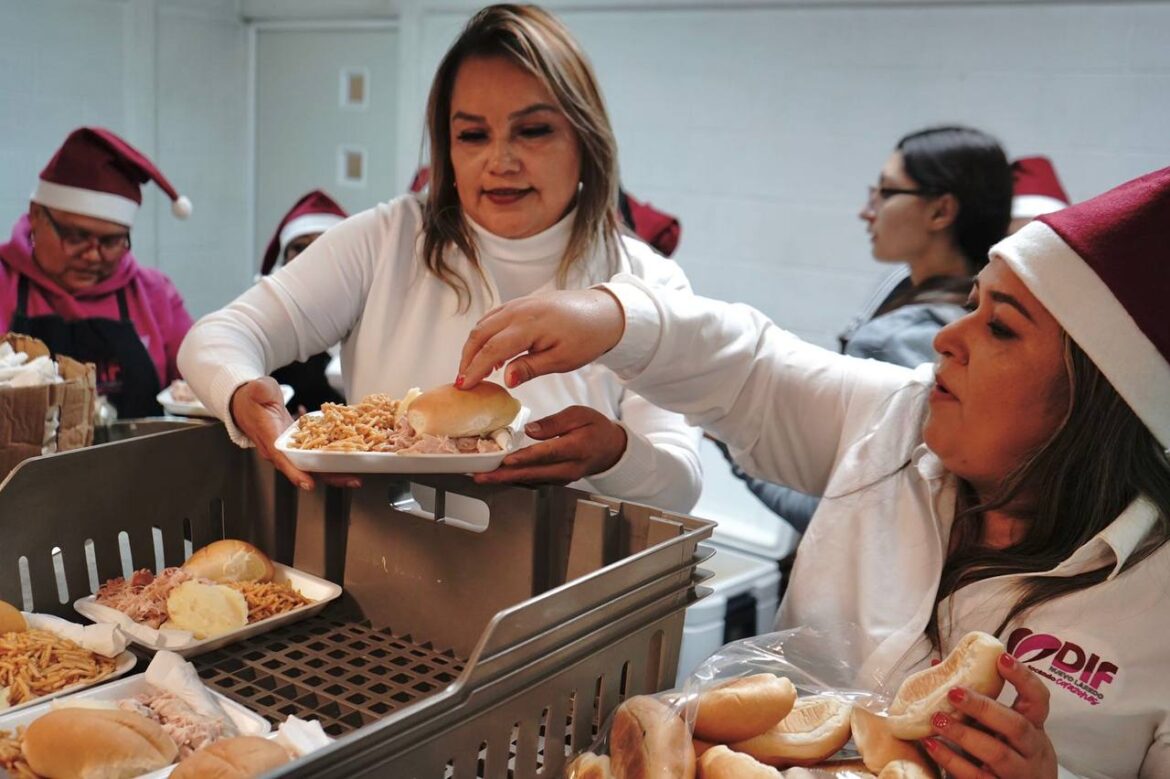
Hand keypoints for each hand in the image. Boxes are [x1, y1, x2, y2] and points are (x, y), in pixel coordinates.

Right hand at [229, 377, 360, 490]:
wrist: (248, 403)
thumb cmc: (253, 399)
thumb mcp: (257, 390)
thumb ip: (260, 391)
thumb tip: (261, 390)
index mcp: (269, 439)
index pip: (283, 459)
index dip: (296, 472)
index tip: (309, 483)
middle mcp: (280, 451)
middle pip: (305, 469)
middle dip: (328, 476)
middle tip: (351, 480)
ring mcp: (291, 450)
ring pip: (314, 466)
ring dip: (335, 472)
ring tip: (356, 476)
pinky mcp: (299, 447)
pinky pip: (317, 457)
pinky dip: (333, 459)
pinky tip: (351, 460)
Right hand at [457, 289, 624, 389]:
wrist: (603, 312)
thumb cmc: (586, 337)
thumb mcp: (561, 360)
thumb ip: (530, 368)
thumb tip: (505, 379)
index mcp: (529, 325)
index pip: (492, 350)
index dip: (475, 369)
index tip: (464, 387)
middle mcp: (518, 310)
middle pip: (480, 334)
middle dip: (467, 358)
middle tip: (463, 381)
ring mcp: (518, 304)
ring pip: (484, 324)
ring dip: (474, 346)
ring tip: (473, 370)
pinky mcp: (521, 303)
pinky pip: (493, 317)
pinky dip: (485, 335)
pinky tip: (490, 352)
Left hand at [473, 406, 626, 485]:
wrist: (610, 449)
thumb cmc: (595, 428)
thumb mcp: (579, 414)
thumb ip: (555, 422)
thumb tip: (531, 429)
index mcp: (576, 448)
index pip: (547, 454)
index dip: (525, 458)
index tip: (507, 459)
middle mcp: (568, 468)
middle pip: (533, 473)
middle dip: (505, 476)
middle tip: (482, 476)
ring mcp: (562, 477)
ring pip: (531, 480)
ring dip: (506, 479)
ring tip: (484, 476)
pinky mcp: (556, 480)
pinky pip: (534, 480)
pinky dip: (515, 478)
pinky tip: (499, 475)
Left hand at [924, 652, 1056, 778]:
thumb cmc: (1008, 754)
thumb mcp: (1001, 729)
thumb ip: (976, 700)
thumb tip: (936, 666)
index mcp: (1034, 727)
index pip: (1038, 699)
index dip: (1023, 678)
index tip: (1001, 658)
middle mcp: (1031, 749)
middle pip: (1016, 726)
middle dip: (984, 708)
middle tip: (954, 693)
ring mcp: (1019, 772)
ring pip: (997, 753)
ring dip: (964, 735)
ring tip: (937, 720)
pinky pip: (977, 776)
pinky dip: (952, 760)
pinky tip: (932, 745)